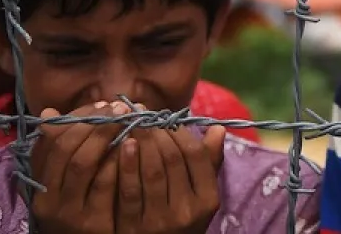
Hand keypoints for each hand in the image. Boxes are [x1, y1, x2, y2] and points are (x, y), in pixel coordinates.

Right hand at [30, 102, 123, 233]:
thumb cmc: (84, 208)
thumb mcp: (69, 183)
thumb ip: (65, 151)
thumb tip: (48, 112)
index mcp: (40, 184)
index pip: (52, 141)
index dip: (77, 118)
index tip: (103, 104)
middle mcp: (47, 199)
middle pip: (67, 149)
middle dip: (95, 123)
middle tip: (121, 107)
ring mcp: (67, 213)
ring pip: (83, 163)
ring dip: (107, 136)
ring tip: (130, 120)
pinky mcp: (92, 223)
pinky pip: (104, 184)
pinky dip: (118, 160)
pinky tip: (134, 145)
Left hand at [114, 107, 226, 233]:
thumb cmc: (181, 219)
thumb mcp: (201, 197)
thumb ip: (208, 164)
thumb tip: (217, 128)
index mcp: (207, 200)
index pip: (196, 155)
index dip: (180, 132)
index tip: (167, 121)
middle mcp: (187, 210)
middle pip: (173, 159)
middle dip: (158, 133)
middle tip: (145, 117)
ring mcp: (160, 221)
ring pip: (152, 172)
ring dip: (142, 143)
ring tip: (133, 126)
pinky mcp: (134, 229)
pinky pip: (129, 191)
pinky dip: (126, 165)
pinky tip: (123, 147)